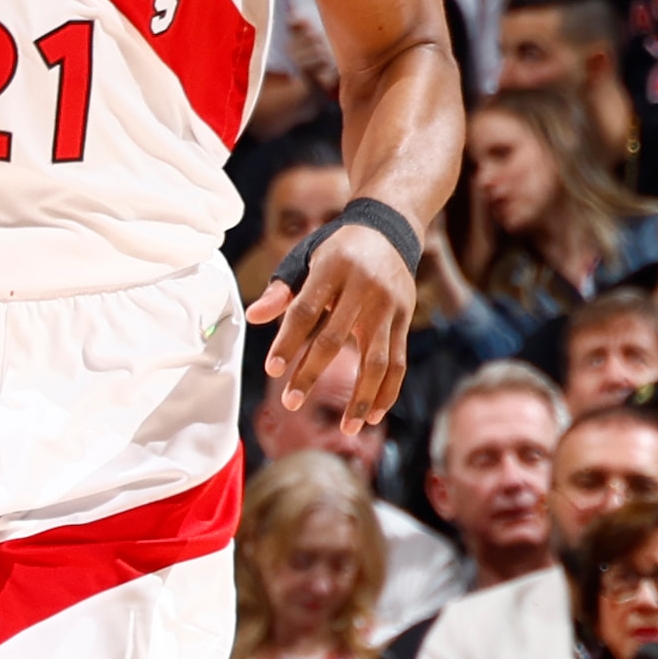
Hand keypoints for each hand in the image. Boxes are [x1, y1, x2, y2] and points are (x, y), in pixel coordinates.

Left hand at [246, 214, 414, 430]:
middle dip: (311, 373)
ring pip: (377, 360)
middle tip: (290, 403)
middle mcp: (364, 288)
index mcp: (332, 268)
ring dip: (362, 397)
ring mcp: (388, 307)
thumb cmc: (337, 250)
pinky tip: (373, 415)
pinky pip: (398, 362)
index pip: (305, 309)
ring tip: (347, 429)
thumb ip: (282, 290)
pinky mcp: (404, 320)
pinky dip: (387, 391)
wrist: (389, 229)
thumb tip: (253, 317)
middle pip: (335, 338)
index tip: (272, 369)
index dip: (288, 340)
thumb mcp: (306, 258)